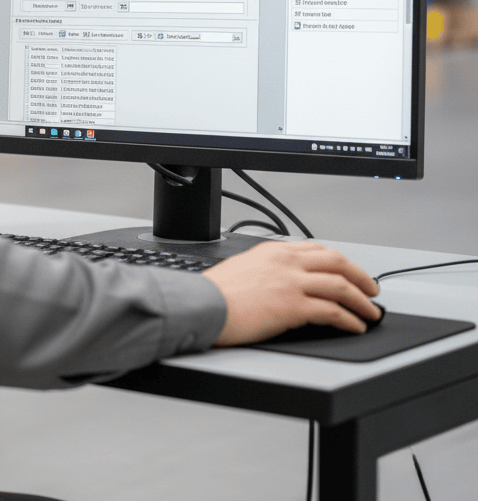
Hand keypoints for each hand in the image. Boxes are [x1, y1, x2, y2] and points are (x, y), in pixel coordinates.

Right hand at [203, 240, 381, 345]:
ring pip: (341, 287)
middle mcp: (286, 262)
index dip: (340, 262)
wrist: (204, 305)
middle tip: (372, 290)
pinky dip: (350, 320)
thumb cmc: (216, 291)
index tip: (349, 272)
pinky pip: (333, 312)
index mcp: (274, 251)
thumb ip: (268, 268)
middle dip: (361, 277)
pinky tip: (355, 326)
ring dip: (362, 302)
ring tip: (371, 313)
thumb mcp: (243, 266)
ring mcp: (292, 283)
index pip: (317, 250)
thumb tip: (283, 280)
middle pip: (337, 263)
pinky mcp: (294, 307)